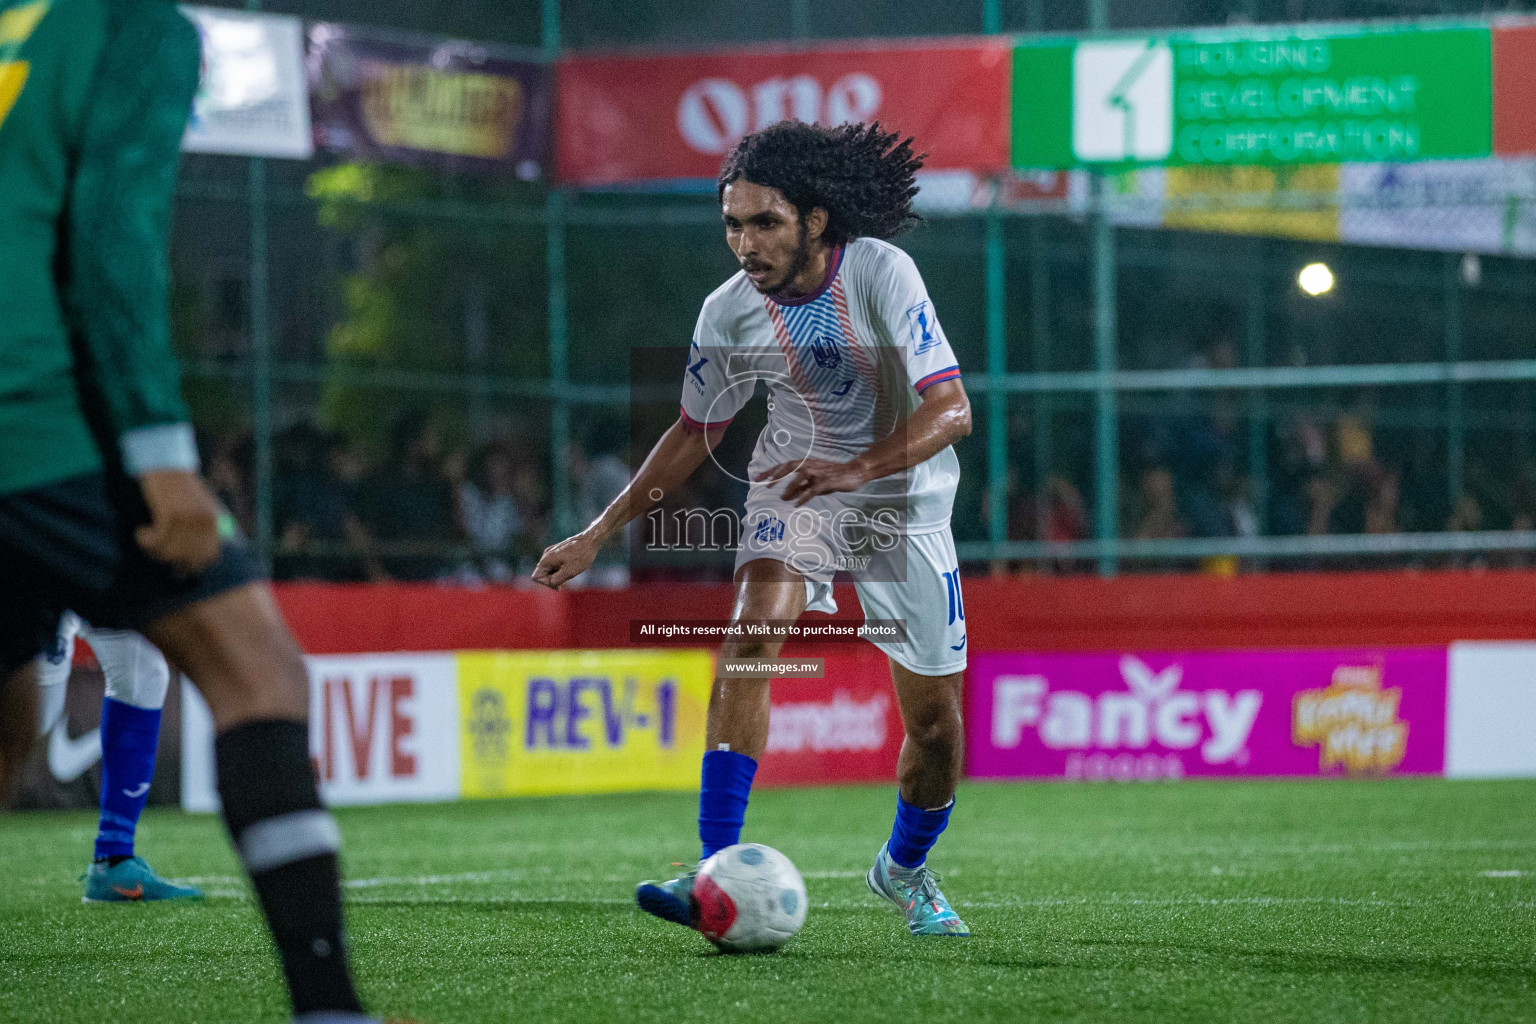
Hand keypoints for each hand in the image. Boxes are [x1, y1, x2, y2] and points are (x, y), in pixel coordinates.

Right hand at [136, 470, 222, 574]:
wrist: (165, 464)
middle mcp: (203, 523)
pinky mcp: (170, 514)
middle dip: (171, 561)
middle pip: (188, 559)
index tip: (178, 568)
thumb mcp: (199, 508)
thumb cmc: (178, 488)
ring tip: (147, 539)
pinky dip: (145, 540)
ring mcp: (188, 519)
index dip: (193, 566)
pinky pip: (156, 541)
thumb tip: (198, 561)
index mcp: (214, 522)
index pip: (209, 557)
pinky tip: (141, 531)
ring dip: (154, 550)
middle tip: (156, 553)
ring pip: (169, 552)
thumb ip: (202, 530)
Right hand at [533, 531, 600, 588]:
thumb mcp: (569, 572)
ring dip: (558, 575)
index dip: (547, 584)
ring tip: (571, 573)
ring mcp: (552, 552)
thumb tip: (548, 583)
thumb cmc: (581, 555)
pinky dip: (561, 569)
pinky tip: (571, 568)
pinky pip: (555, 564)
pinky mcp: (558, 551)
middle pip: (542, 574)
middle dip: (552, 580)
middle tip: (566, 581)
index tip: (560, 584)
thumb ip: (555, 580)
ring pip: (549, 569)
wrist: (591, 539)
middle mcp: (546, 554)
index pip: (536, 577)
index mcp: (546, 559)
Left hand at [754, 457, 868, 506]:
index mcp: (805, 463)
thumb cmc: (833, 477)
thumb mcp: (814, 483)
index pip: (784, 465)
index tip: (758, 479)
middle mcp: (810, 464)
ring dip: (790, 487)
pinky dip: (804, 496)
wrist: (854, 471)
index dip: (771, 471)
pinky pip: (813, 489)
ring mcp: (819, 471)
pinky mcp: (828, 480)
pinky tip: (797, 504)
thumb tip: (784, 497)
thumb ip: (800, 488)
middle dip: (776, 475)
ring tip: (783, 498)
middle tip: (764, 485)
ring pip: (800, 476)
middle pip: (789, 467)